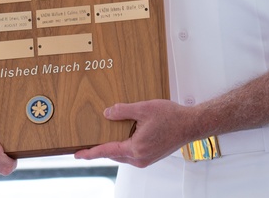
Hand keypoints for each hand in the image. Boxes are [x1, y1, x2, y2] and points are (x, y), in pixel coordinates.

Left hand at [73, 99, 195, 167]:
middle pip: (113, 155)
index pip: (107, 151)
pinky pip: (131, 154)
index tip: (78, 154)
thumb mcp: (144, 108)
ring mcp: (146, 159)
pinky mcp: (151, 157)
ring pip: (122, 155)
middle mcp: (140, 158)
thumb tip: (107, 113)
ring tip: (102, 138)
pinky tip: (121, 137)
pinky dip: (123, 147)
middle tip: (86, 145)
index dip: (90, 153)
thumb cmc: (171, 117)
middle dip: (100, 150)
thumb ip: (123, 111)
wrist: (190, 125)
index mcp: (136, 149)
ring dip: (113, 148)